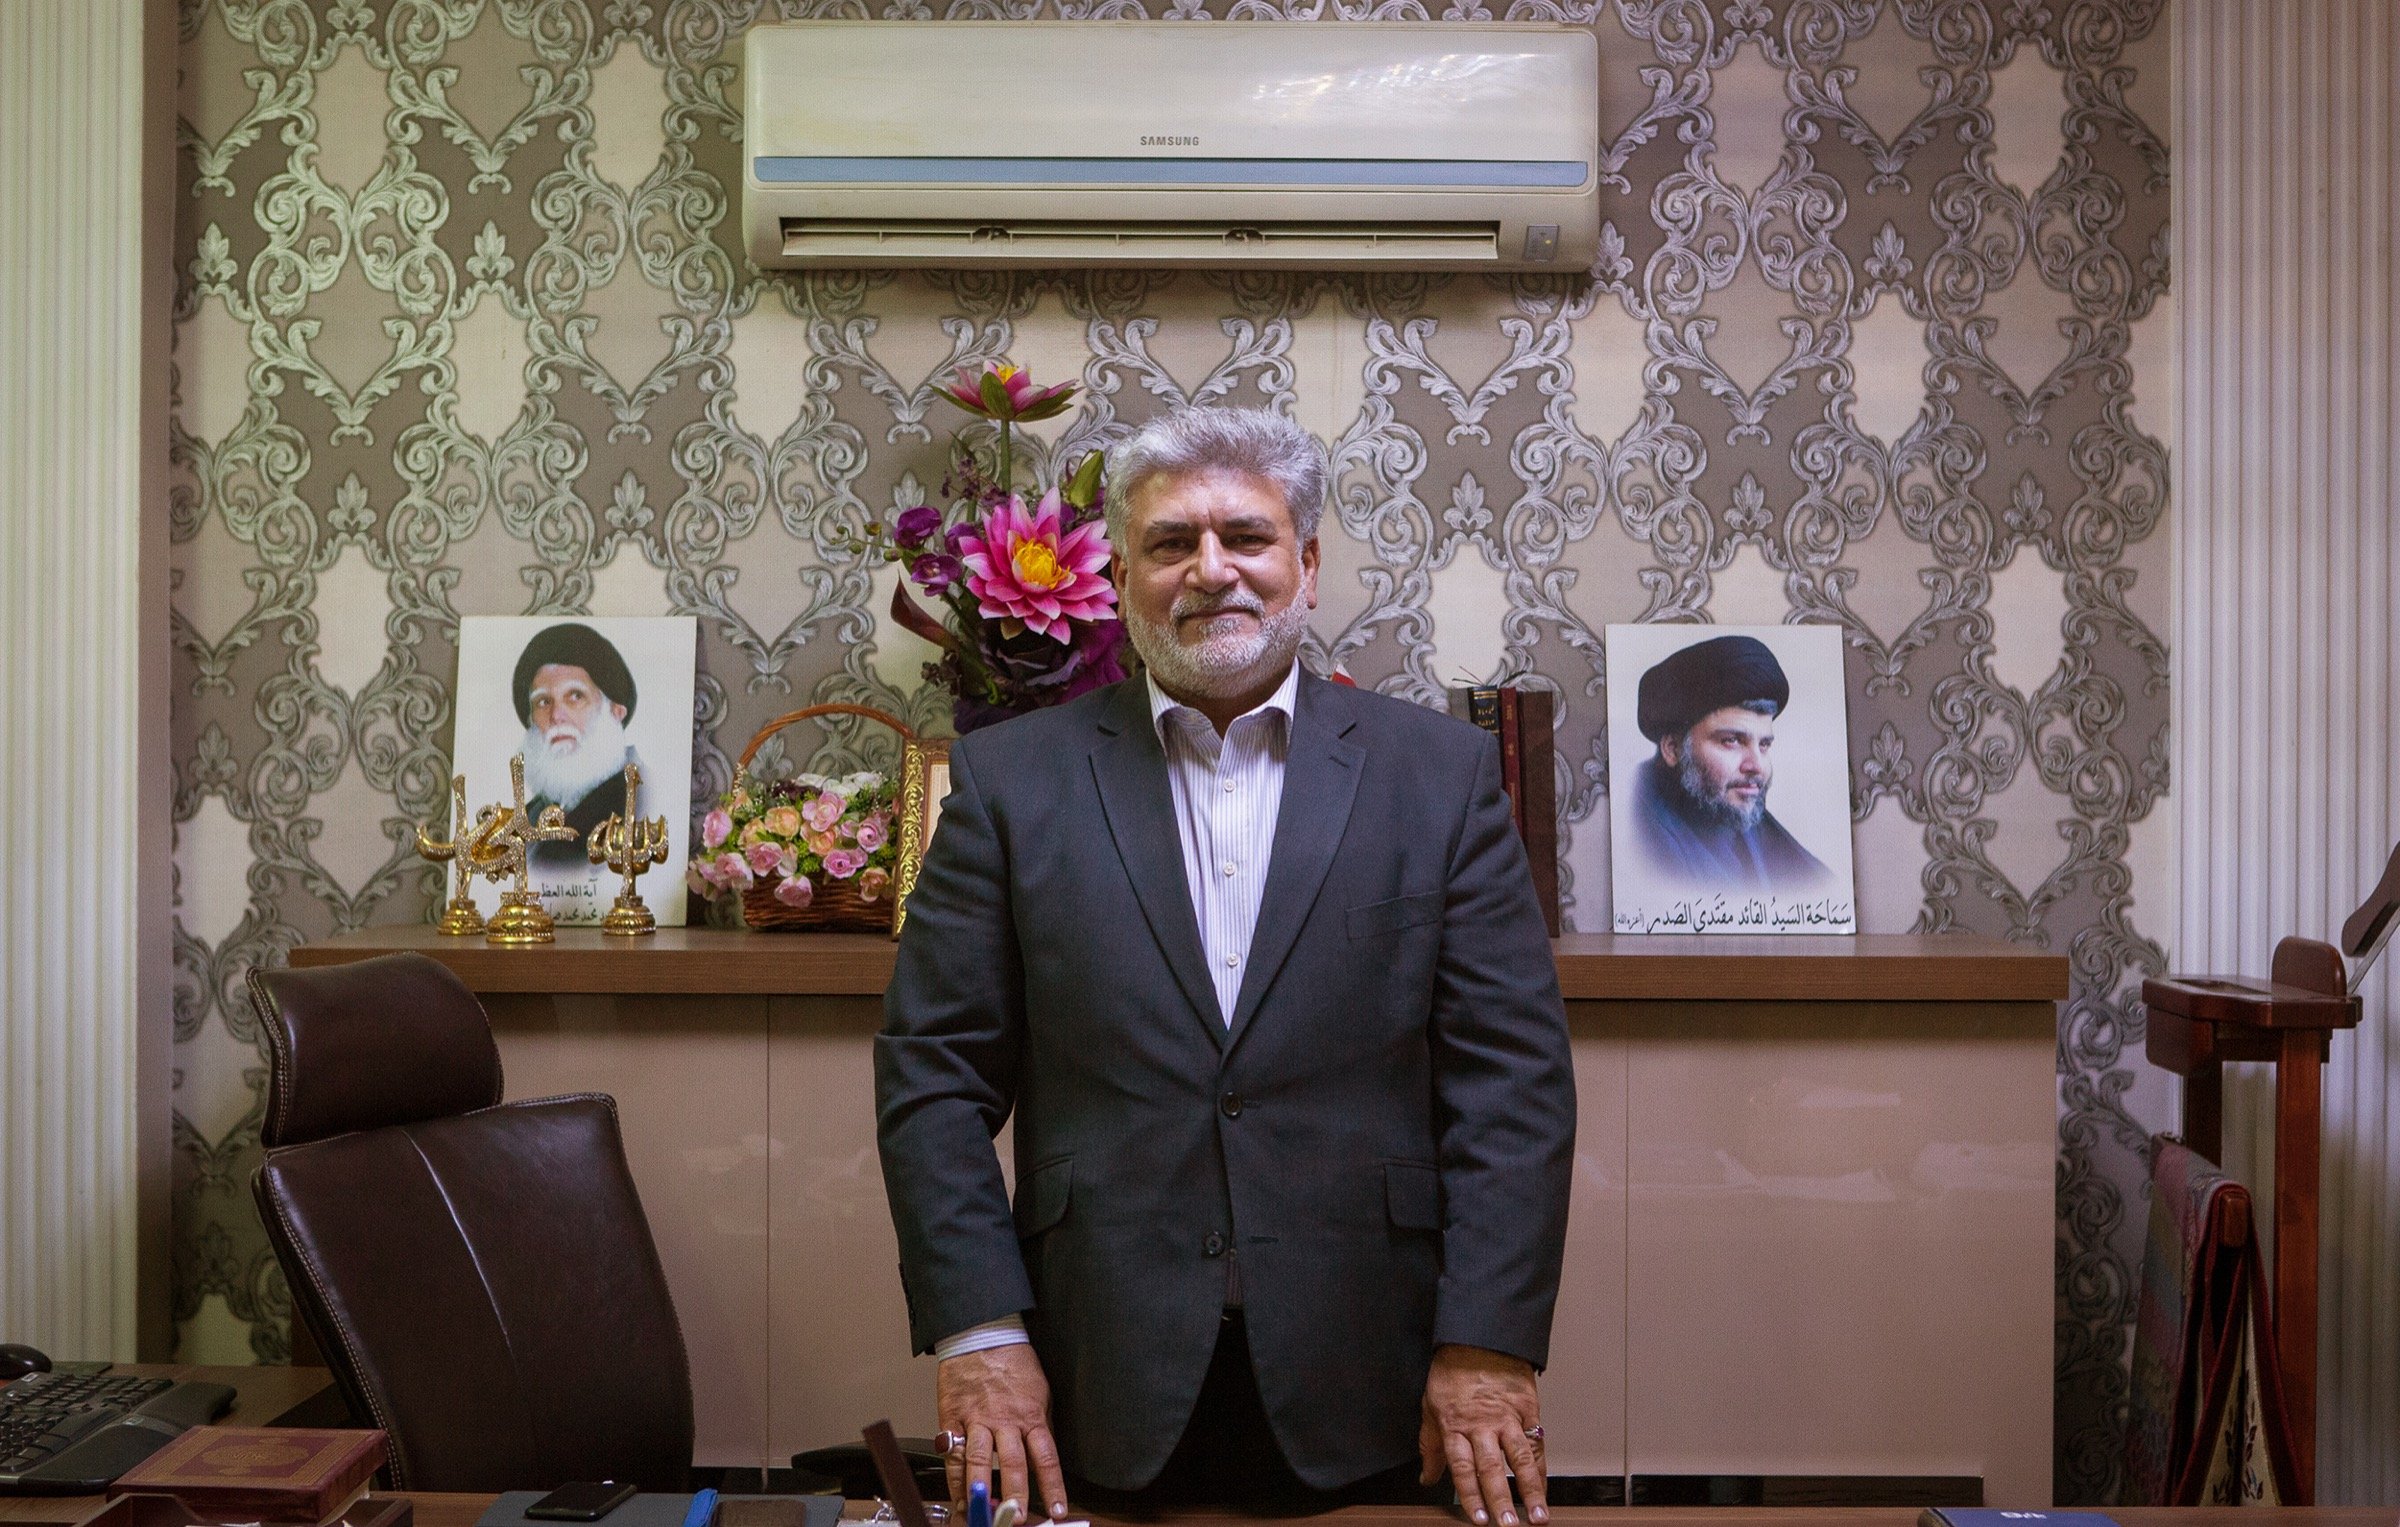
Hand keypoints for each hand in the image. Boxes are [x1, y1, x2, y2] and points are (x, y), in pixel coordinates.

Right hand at [936, 1344, 1068, 1520]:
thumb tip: (1044, 1456)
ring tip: (982, 1515)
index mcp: (1030, 1414)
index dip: (1052, 1486)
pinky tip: (958, 1496)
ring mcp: (976, 1421)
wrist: (981, 1334)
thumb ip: (1040, 1424)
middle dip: (1016, 1496)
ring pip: (979, 1462)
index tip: (1057, 1510)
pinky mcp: (952, 1419)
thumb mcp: (1040, 1391)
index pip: (1046, 1457)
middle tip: (1017, 1520)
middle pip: (1012, 1464)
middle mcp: (1004, 1421)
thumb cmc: (1013, 1361)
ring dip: (981, 1492)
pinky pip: (952, 1453)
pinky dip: (954, 1478)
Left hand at [1417, 1344, 1545, 1526]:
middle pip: (1491, 1468)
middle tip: (1508, 1525)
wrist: (1479, 1337)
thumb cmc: (1452, 1372)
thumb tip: (1426, 1477)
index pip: (1462, 1468)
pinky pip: (1536, 1443)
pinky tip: (1544, 1488)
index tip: (1479, 1519)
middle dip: (1500, 1500)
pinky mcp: (1527, 1409)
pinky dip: (1541, 1468)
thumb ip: (1430, 1445)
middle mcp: (1482, 1425)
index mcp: (1455, 1425)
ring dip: (1530, 1491)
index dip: (1470, 1496)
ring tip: (1537, 1516)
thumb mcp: (1430, 1406)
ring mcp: (1507, 1417)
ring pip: (1519, 1459)